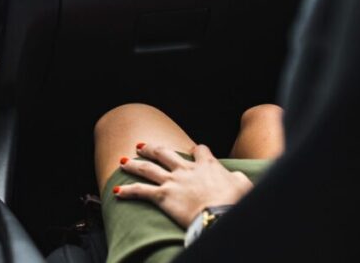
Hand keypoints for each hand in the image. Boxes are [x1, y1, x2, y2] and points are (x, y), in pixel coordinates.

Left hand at [114, 143, 252, 227]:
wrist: (221, 214)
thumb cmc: (235, 201)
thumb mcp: (243, 185)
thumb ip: (236, 178)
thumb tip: (233, 177)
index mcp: (207, 165)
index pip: (200, 151)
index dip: (197, 150)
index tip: (195, 149)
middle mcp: (186, 169)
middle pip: (164, 153)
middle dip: (151, 149)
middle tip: (141, 146)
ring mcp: (173, 181)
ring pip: (148, 168)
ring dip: (134, 164)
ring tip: (123, 161)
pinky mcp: (163, 196)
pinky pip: (141, 192)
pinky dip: (127, 192)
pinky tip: (116, 192)